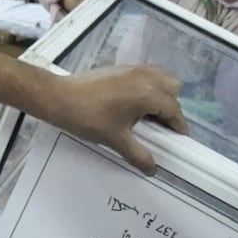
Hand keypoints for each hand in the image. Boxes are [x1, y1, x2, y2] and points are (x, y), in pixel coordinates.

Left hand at [45, 65, 187, 174]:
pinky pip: (146, 74)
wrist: (59, 98)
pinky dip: (148, 86)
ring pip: (161, 77)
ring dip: (161, 94)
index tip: (178, 140)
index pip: (174, 110)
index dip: (178, 126)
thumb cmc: (89, 118)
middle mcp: (145, 76)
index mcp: (148, 93)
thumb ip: (139, 155)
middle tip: (160, 126)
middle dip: (172, 107)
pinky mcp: (121, 68)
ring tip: (148, 114)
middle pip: (173, 88)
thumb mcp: (116, 140)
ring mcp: (132, 69)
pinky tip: (133, 104)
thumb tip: (152, 169)